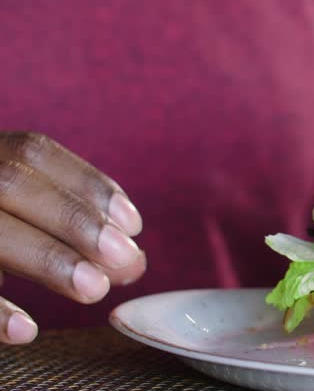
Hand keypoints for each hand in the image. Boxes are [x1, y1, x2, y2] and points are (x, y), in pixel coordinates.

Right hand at [0, 132, 144, 343]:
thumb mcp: (24, 215)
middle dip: (74, 221)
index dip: (87, 183)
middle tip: (124, 260)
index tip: (133, 223)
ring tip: (93, 289)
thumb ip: (76, 231)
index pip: (33, 152)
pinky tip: (24, 330)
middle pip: (10, 183)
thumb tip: (134, 263)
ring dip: (45, 258)